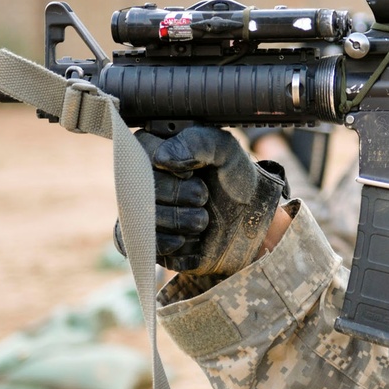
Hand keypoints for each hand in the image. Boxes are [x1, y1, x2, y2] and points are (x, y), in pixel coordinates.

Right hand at [114, 126, 286, 274]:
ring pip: (139, 221)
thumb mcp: (226, 151)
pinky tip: (187, 240)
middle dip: (177, 196)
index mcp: (153, 151)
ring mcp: (143, 213)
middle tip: (202, 197)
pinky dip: (168, 245)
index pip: (137, 159)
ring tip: (203, 219)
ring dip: (178, 221)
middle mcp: (141, 182)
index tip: (192, 173)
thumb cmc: (235, 179)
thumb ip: (199, 142)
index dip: (167, 171)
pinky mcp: (150, 241)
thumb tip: (161, 159)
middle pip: (137, 192)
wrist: (252, 218)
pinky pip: (143, 246)